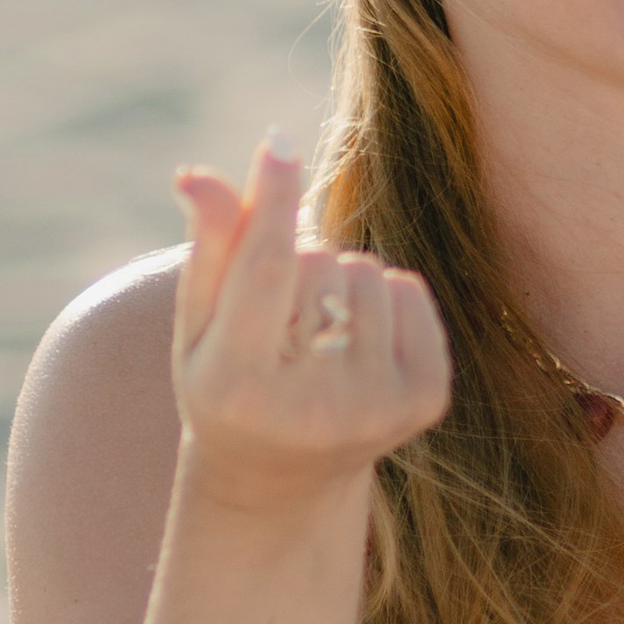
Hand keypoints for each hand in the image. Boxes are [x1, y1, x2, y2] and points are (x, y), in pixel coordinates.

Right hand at [171, 136, 450, 510]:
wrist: (283, 477)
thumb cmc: (228, 381)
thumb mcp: (199, 324)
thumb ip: (206, 248)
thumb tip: (197, 175)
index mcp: (239, 386)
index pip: (264, 271)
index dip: (269, 202)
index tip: (277, 147)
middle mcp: (312, 407)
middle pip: (318, 262)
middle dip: (298, 259)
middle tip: (280, 310)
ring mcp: (377, 408)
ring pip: (367, 272)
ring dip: (341, 280)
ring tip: (317, 331)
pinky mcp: (426, 401)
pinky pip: (410, 290)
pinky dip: (386, 297)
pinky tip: (358, 340)